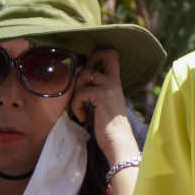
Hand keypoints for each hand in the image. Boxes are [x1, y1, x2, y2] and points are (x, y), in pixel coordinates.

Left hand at [71, 48, 136, 162]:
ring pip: (84, 76)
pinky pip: (80, 93)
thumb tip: (77, 81)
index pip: (111, 54)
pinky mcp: (102, 94)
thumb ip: (94, 91)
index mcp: (115, 81)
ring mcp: (109, 86)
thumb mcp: (102, 104)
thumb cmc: (108, 127)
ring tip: (80, 109)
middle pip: (96, 57)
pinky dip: (77, 107)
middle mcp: (113, 80)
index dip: (97, 54)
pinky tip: (84, 117)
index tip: (88, 69)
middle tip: (81, 96)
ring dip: (76, 94)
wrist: (117, 141)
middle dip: (81, 75)